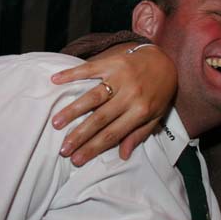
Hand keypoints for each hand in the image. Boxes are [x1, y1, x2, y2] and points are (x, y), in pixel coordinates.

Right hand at [51, 43, 176, 163]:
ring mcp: (120, 77)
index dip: (94, 147)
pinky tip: (56, 80)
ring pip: (93, 96)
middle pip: (100, 118)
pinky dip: (72, 74)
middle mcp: (130, 95)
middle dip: (80, 135)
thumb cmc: (159, 91)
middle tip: (63, 149)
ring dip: (72, 110)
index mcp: (141, 111)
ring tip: (56, 123)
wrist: (165, 60)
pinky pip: (90, 68)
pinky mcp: (113, 62)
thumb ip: (139, 134)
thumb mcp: (156, 116)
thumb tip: (123, 155)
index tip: (77, 159)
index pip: (113, 133)